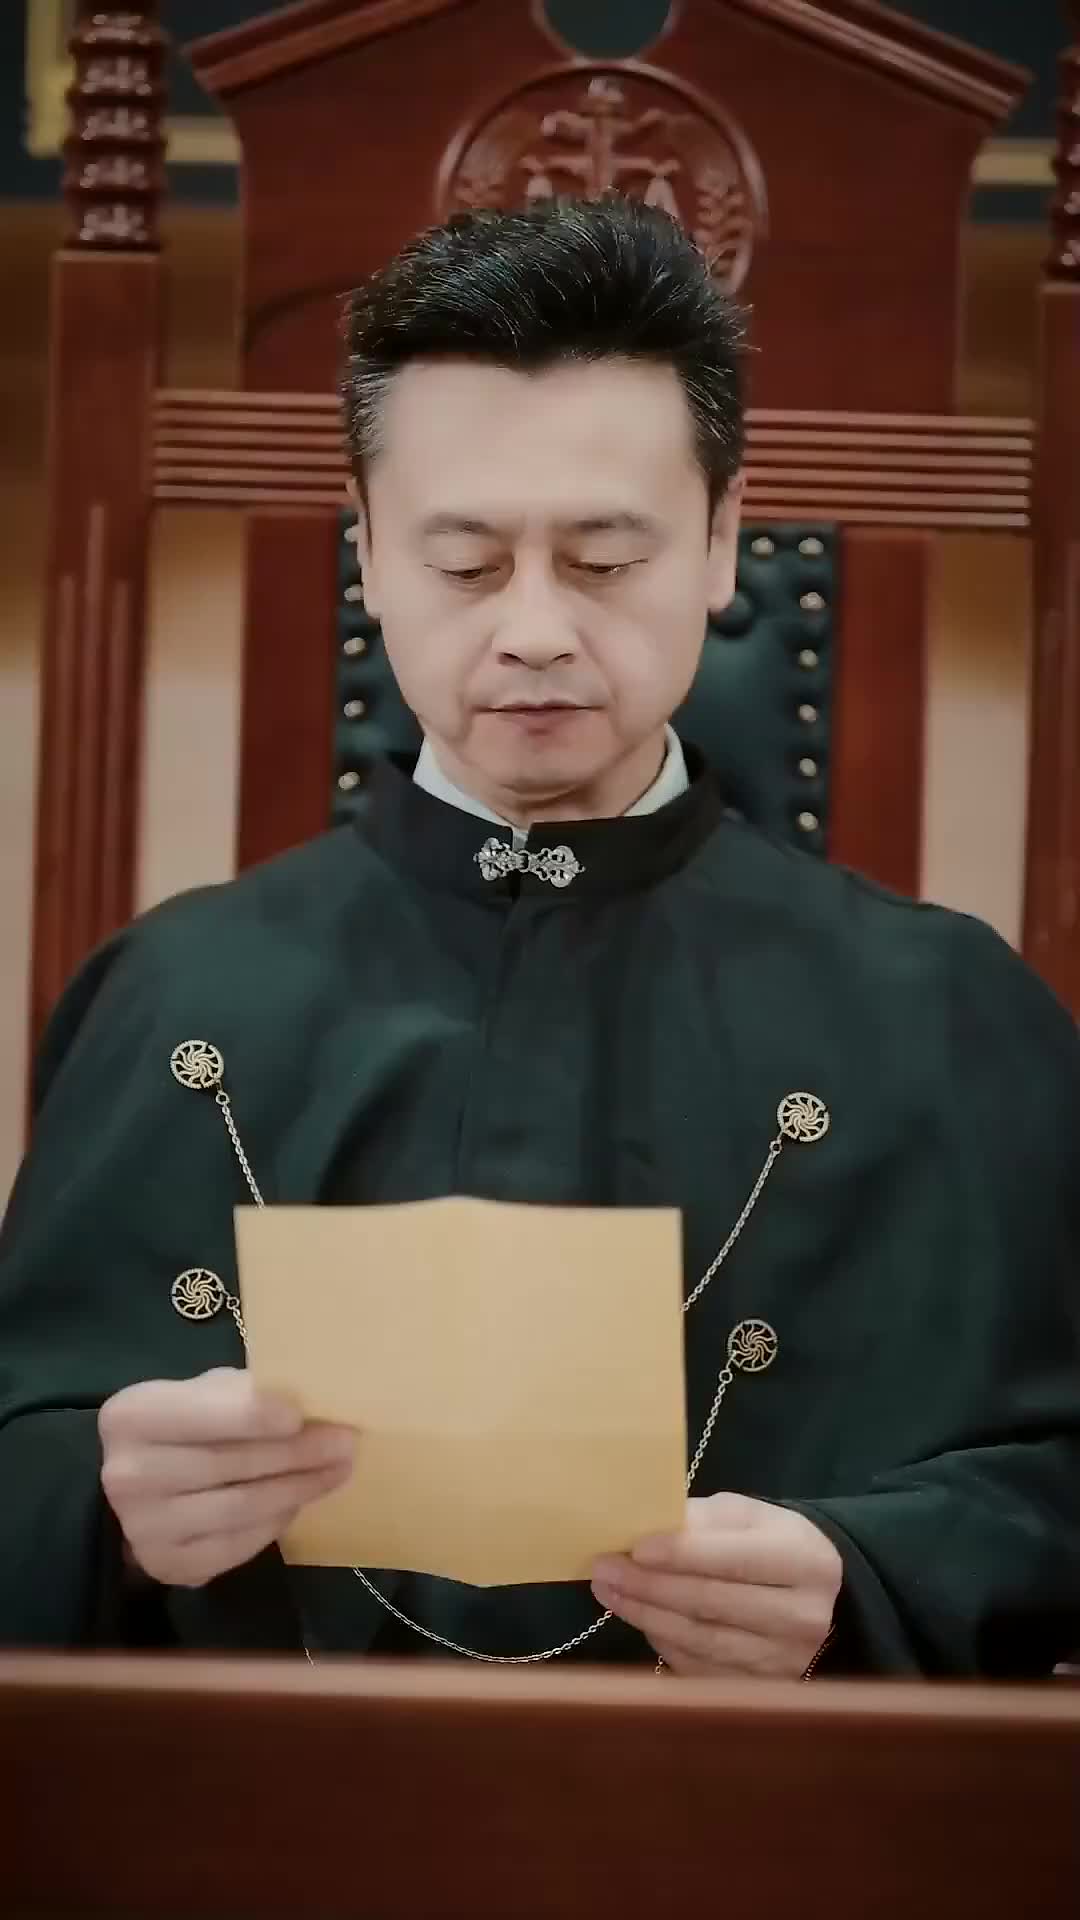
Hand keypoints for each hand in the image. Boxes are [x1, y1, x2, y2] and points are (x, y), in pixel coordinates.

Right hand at [99, 1367, 355, 1588]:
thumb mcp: (203, 1393)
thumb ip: (242, 1393)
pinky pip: (237, 1546)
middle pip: (228, 1465)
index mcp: (132, 1417)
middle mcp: (128, 1475)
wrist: (141, 1486)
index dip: (253, 1415)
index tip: (300, 1415)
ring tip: (338, 1471)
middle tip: (345, 1443)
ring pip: (239, 1509)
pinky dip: (275, 1523)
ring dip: (298, 1489)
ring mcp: (144, 1528)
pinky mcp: (167, 1565)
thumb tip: (310, 1398)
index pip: (202, 1415)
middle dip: (295, 1454)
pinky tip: (298, 1502)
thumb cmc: (184, 1425)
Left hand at [591, 1492, 840, 1677]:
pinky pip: (698, 1667)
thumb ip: (702, 1520)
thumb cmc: (771, 1545)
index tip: (635, 1548)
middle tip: (603, 1569)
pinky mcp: (760, 1690)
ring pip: (700, 1640)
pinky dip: (662, 1640)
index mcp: (804, 1562)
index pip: (733, 1560)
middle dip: (649, 1585)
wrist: (815, 1597)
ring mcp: (782, 1662)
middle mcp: (800, 1618)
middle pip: (711, 1603)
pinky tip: (638, 1617)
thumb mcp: (747, 1516)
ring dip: (645, 1615)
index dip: (680, 1555)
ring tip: (608, 1591)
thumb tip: (648, 1530)